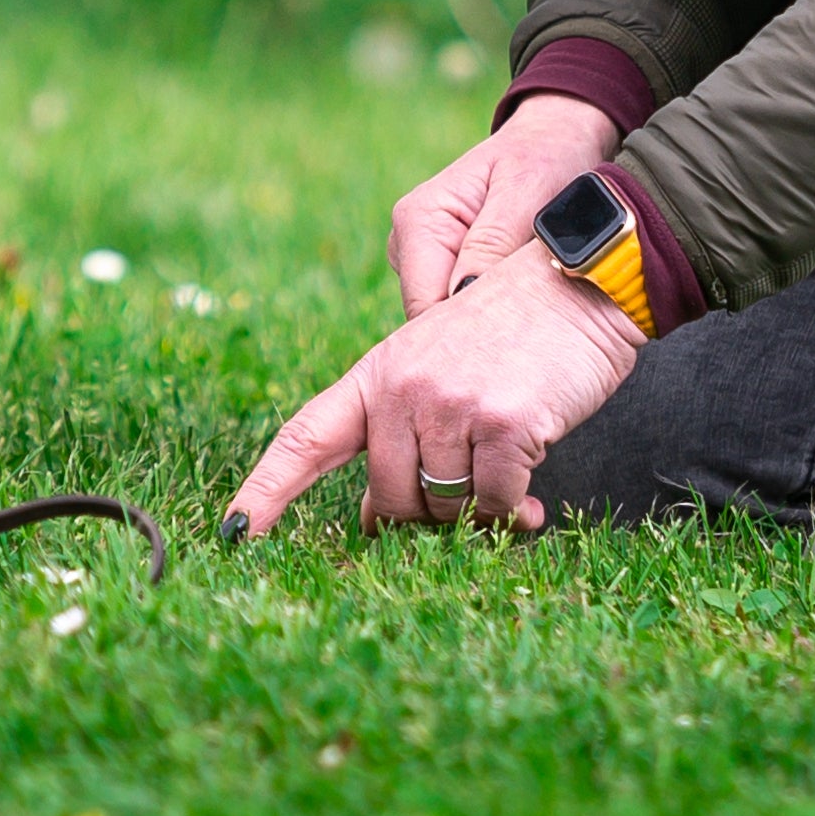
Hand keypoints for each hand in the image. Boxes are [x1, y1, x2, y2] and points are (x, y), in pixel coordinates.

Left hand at [223, 258, 644, 536]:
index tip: (233, 532)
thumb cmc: (517, 331)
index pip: (306, 438)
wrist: (581, 282)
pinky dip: (514, 508)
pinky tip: (531, 488)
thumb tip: (375, 518)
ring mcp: (451, 404)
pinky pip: (496, 505)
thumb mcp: (442, 364)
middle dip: (426, 515)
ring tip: (507, 477)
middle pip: (389, 499)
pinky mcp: (503, 423)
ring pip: (446, 508)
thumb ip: (404, 431)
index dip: (266, 490)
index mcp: (380, 373)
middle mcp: (405, 387)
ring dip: (479, 511)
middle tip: (466, 496)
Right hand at [390, 93, 620, 314]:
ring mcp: (424, 260)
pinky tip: (526, 305)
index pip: (424, 305)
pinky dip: (495, 313)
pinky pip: (463, 309)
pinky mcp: (445, 271)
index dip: (462, 337)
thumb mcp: (527, 191)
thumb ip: (493, 242)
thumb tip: (463, 297)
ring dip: (490, 323)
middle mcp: (409, 242)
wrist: (554, 140)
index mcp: (418, 219)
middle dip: (478, 334)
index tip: (512, 350)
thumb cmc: (544, 157)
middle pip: (432, 320)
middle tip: (534, 336)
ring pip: (448, 320)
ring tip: (536, 311)